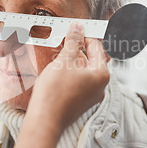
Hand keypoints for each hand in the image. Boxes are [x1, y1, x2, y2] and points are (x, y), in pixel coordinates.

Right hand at [13, 22, 109, 147]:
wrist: (45, 120)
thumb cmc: (55, 93)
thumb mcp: (63, 61)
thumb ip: (73, 42)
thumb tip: (78, 27)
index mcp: (101, 75)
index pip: (97, 48)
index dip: (85, 36)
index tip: (75, 30)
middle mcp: (100, 87)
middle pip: (91, 60)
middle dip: (78, 50)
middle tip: (65, 42)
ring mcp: (91, 97)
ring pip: (84, 72)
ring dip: (72, 63)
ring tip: (58, 57)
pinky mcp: (80, 103)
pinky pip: (78, 83)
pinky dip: (70, 75)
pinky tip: (57, 73)